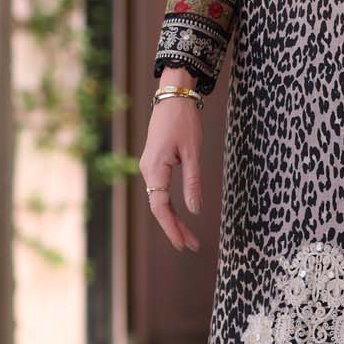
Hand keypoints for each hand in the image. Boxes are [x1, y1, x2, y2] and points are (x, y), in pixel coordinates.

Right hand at [138, 76, 203, 251]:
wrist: (173, 97)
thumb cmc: (184, 121)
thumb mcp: (193, 152)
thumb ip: (193, 182)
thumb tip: (195, 210)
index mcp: (155, 169)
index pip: (160, 207)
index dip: (171, 228)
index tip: (183, 244)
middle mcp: (147, 171)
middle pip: (159, 208)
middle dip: (175, 228)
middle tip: (192, 246)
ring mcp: (149, 167)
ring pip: (159, 201)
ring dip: (174, 219)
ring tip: (189, 236)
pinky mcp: (154, 164)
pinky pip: (160, 191)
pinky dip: (170, 207)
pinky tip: (180, 216)